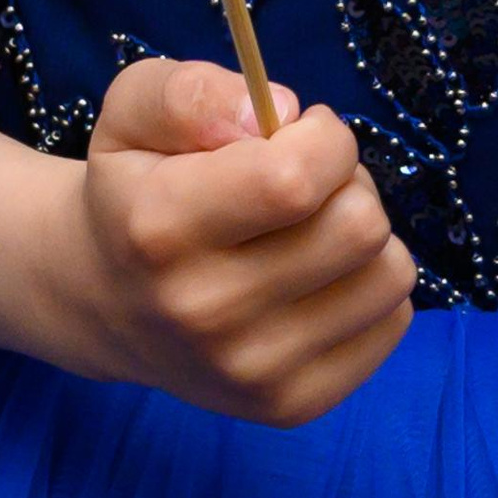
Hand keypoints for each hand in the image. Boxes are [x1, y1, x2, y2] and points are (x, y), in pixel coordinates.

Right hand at [60, 56, 414, 419]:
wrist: (104, 301)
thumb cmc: (135, 184)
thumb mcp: (135, 109)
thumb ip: (193, 92)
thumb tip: (274, 113)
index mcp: (161, 228)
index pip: (296, 179)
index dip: (323, 137)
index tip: (299, 131)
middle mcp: (205, 312)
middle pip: (358, 226)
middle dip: (347, 181)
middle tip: (305, 181)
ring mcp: (250, 371)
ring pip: (388, 274)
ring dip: (364, 232)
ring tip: (313, 227)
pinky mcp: (290, 405)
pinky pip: (392, 321)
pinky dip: (370, 283)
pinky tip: (320, 276)